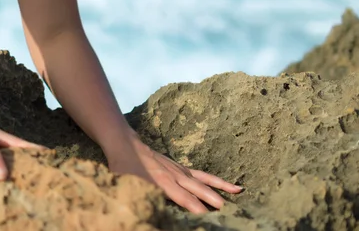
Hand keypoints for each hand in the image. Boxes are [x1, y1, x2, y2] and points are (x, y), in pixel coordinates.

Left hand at [106, 133, 242, 213]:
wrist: (124, 144)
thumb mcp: (128, 186)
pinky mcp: (180, 168)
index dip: (196, 210)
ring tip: (239, 193)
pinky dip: (215, 180)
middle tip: (228, 212)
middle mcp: (174, 175)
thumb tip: (148, 212)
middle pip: (198, 190)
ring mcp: (179, 170)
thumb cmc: (123, 168)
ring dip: (220, 188)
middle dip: (212, 201)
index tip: (207, 219)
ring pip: (203, 180)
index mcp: (162, 182)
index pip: (184, 199)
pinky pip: (201, 174)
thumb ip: (140, 198)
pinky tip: (229, 185)